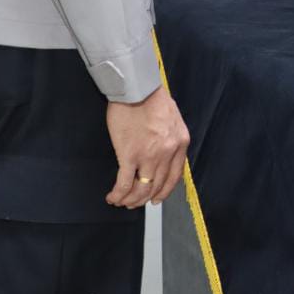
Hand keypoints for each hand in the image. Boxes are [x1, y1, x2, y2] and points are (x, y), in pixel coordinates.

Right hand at [105, 85, 189, 208]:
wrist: (137, 90)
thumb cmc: (152, 99)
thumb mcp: (173, 120)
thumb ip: (171, 139)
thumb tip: (164, 154)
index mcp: (180, 143)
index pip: (174, 176)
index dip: (164, 191)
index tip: (156, 199)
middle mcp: (168, 153)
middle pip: (157, 186)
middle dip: (144, 198)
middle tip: (134, 203)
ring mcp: (149, 156)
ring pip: (141, 189)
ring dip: (130, 200)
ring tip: (121, 201)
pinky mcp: (129, 156)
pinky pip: (124, 183)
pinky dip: (118, 194)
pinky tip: (112, 197)